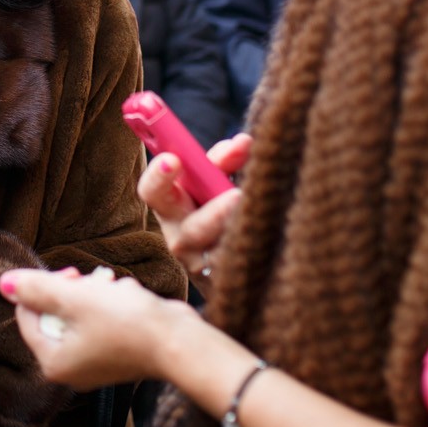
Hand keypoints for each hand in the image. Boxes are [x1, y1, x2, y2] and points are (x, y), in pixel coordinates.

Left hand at [1, 267, 193, 389]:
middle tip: (91, 281)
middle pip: (54, 315)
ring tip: (115, 289)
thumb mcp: (75, 298)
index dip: (43, 288)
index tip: (69, 275)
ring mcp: (95, 364)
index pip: (28, 316)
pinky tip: (128, 299)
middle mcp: (71, 370)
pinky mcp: (116, 355)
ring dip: (95, 294)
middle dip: (73, 291)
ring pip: (79, 314)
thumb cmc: (125, 323)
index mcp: (53, 362)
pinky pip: (101, 322)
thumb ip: (37, 289)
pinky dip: (112, 305)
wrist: (178, 342)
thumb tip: (5, 283)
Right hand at [137, 133, 251, 297]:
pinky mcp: (227, 283)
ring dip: (244, 232)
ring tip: (262, 215)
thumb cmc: (222, 209)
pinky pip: (243, 266)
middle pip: (190, 230)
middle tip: (235, 196)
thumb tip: (242, 143)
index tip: (173, 160)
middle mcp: (181, 239)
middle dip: (213, 214)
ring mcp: (204, 267)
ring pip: (222, 252)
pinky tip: (274, 232)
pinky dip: (259, 246)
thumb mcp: (216, 181)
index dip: (159, 177)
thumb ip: (224, 161)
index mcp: (171, 207)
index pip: (153, 192)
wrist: (239, 265)